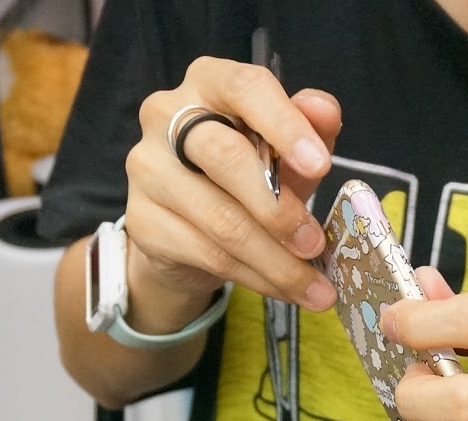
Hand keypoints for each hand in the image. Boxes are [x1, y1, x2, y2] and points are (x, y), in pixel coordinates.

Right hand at [124, 57, 341, 313]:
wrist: (188, 232)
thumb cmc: (244, 177)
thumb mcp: (286, 151)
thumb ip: (310, 129)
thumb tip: (324, 110)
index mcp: (208, 83)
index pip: (245, 88)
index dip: (285, 126)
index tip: (321, 165)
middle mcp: (166, 117)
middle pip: (225, 157)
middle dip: (280, 209)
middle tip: (317, 244)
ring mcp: (147, 169)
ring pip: (221, 220)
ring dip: (276, 261)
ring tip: (316, 288)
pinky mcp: (142, 222)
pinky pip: (208, 255)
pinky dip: (256, 278)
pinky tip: (285, 289)